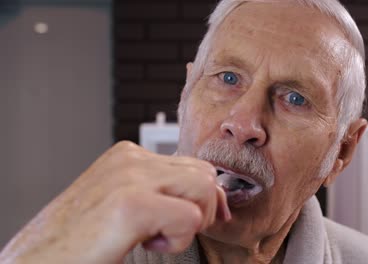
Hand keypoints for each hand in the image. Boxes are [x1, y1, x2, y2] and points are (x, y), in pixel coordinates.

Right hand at [0, 141, 230, 263]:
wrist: (37, 261)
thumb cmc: (80, 239)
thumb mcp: (124, 202)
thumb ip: (160, 190)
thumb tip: (210, 195)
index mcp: (128, 157)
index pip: (193, 164)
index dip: (201, 198)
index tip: (193, 221)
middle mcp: (131, 159)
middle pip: (204, 174)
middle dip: (202, 208)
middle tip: (169, 231)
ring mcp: (130, 178)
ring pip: (205, 189)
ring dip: (191, 222)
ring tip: (155, 236)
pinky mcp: (132, 205)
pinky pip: (190, 218)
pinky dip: (178, 240)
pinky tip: (146, 244)